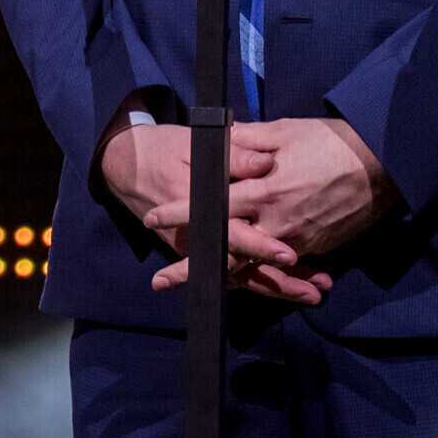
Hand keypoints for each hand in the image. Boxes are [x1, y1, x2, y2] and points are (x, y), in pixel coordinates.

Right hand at [102, 121, 320, 302]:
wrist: (124, 164)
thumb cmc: (162, 148)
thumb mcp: (192, 143)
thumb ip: (233, 153)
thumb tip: (265, 163)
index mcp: (196, 203)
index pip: (231, 231)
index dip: (260, 246)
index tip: (290, 255)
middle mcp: (196, 233)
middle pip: (240, 266)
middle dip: (278, 281)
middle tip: (313, 291)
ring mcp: (196, 246)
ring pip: (238, 275)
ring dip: (275, 287)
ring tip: (312, 294)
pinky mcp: (198, 250)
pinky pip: (230, 272)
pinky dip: (259, 281)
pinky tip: (290, 286)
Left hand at [143, 118, 394, 303]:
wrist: (381, 163)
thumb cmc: (329, 141)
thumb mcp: (281, 132)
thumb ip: (245, 141)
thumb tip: (218, 142)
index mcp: (262, 191)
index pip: (211, 206)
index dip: (180, 213)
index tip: (154, 218)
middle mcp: (276, 222)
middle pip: (227, 250)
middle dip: (194, 266)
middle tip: (163, 280)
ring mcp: (297, 239)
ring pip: (254, 264)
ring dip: (227, 275)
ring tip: (199, 288)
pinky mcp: (316, 246)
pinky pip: (284, 265)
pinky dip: (264, 274)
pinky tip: (246, 280)